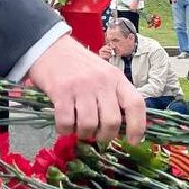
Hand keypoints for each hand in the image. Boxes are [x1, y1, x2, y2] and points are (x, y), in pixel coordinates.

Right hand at [25, 35, 145, 143]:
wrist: (50, 47)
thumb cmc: (79, 64)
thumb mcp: (103, 73)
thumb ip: (113, 95)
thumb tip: (121, 126)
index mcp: (116, 78)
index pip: (135, 104)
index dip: (137, 126)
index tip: (133, 141)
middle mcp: (102, 82)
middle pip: (112, 121)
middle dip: (104, 136)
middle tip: (97, 135)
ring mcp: (81, 86)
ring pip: (89, 125)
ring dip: (83, 134)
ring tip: (78, 128)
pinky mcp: (61, 92)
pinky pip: (66, 122)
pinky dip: (65, 130)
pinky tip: (63, 125)